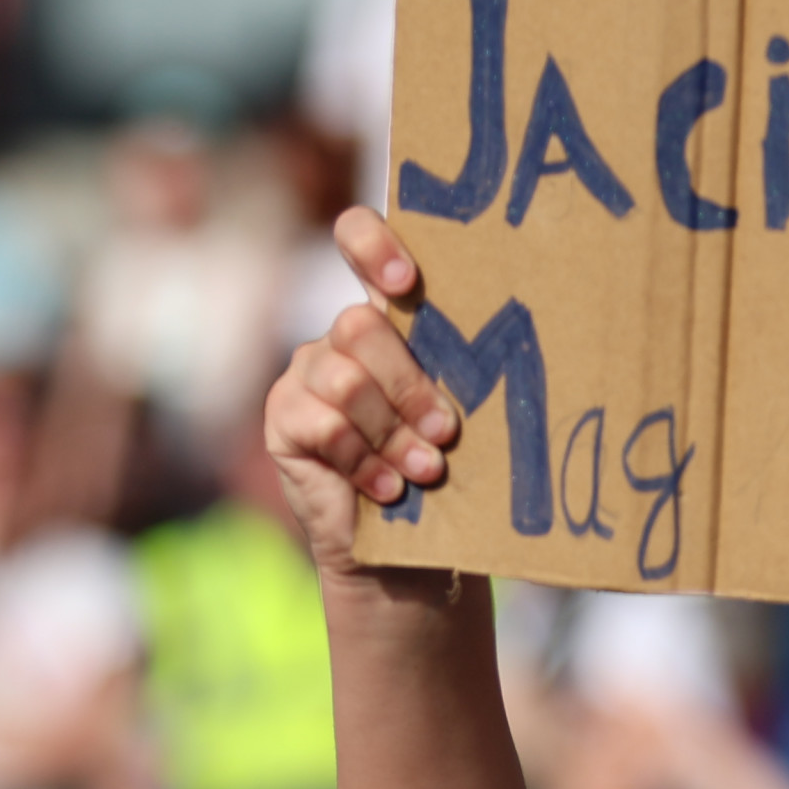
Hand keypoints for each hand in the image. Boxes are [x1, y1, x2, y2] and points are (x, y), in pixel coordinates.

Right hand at [263, 210, 461, 585]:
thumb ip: (455, 373)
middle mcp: (339, 337)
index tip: (407, 279)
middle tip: (444, 430)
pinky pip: (323, 425)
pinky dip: (364, 460)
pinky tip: (388, 488)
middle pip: (359, 325)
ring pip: (344, 381)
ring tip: (425, 470)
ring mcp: (305, 375)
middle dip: (407, 383)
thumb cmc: (441, 471)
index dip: (372, 244)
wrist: (400, 549)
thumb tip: (505, 348)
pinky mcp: (283, 418)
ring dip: (392, 432)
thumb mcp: (453, 412)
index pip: (357, 240)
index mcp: (385, 317)